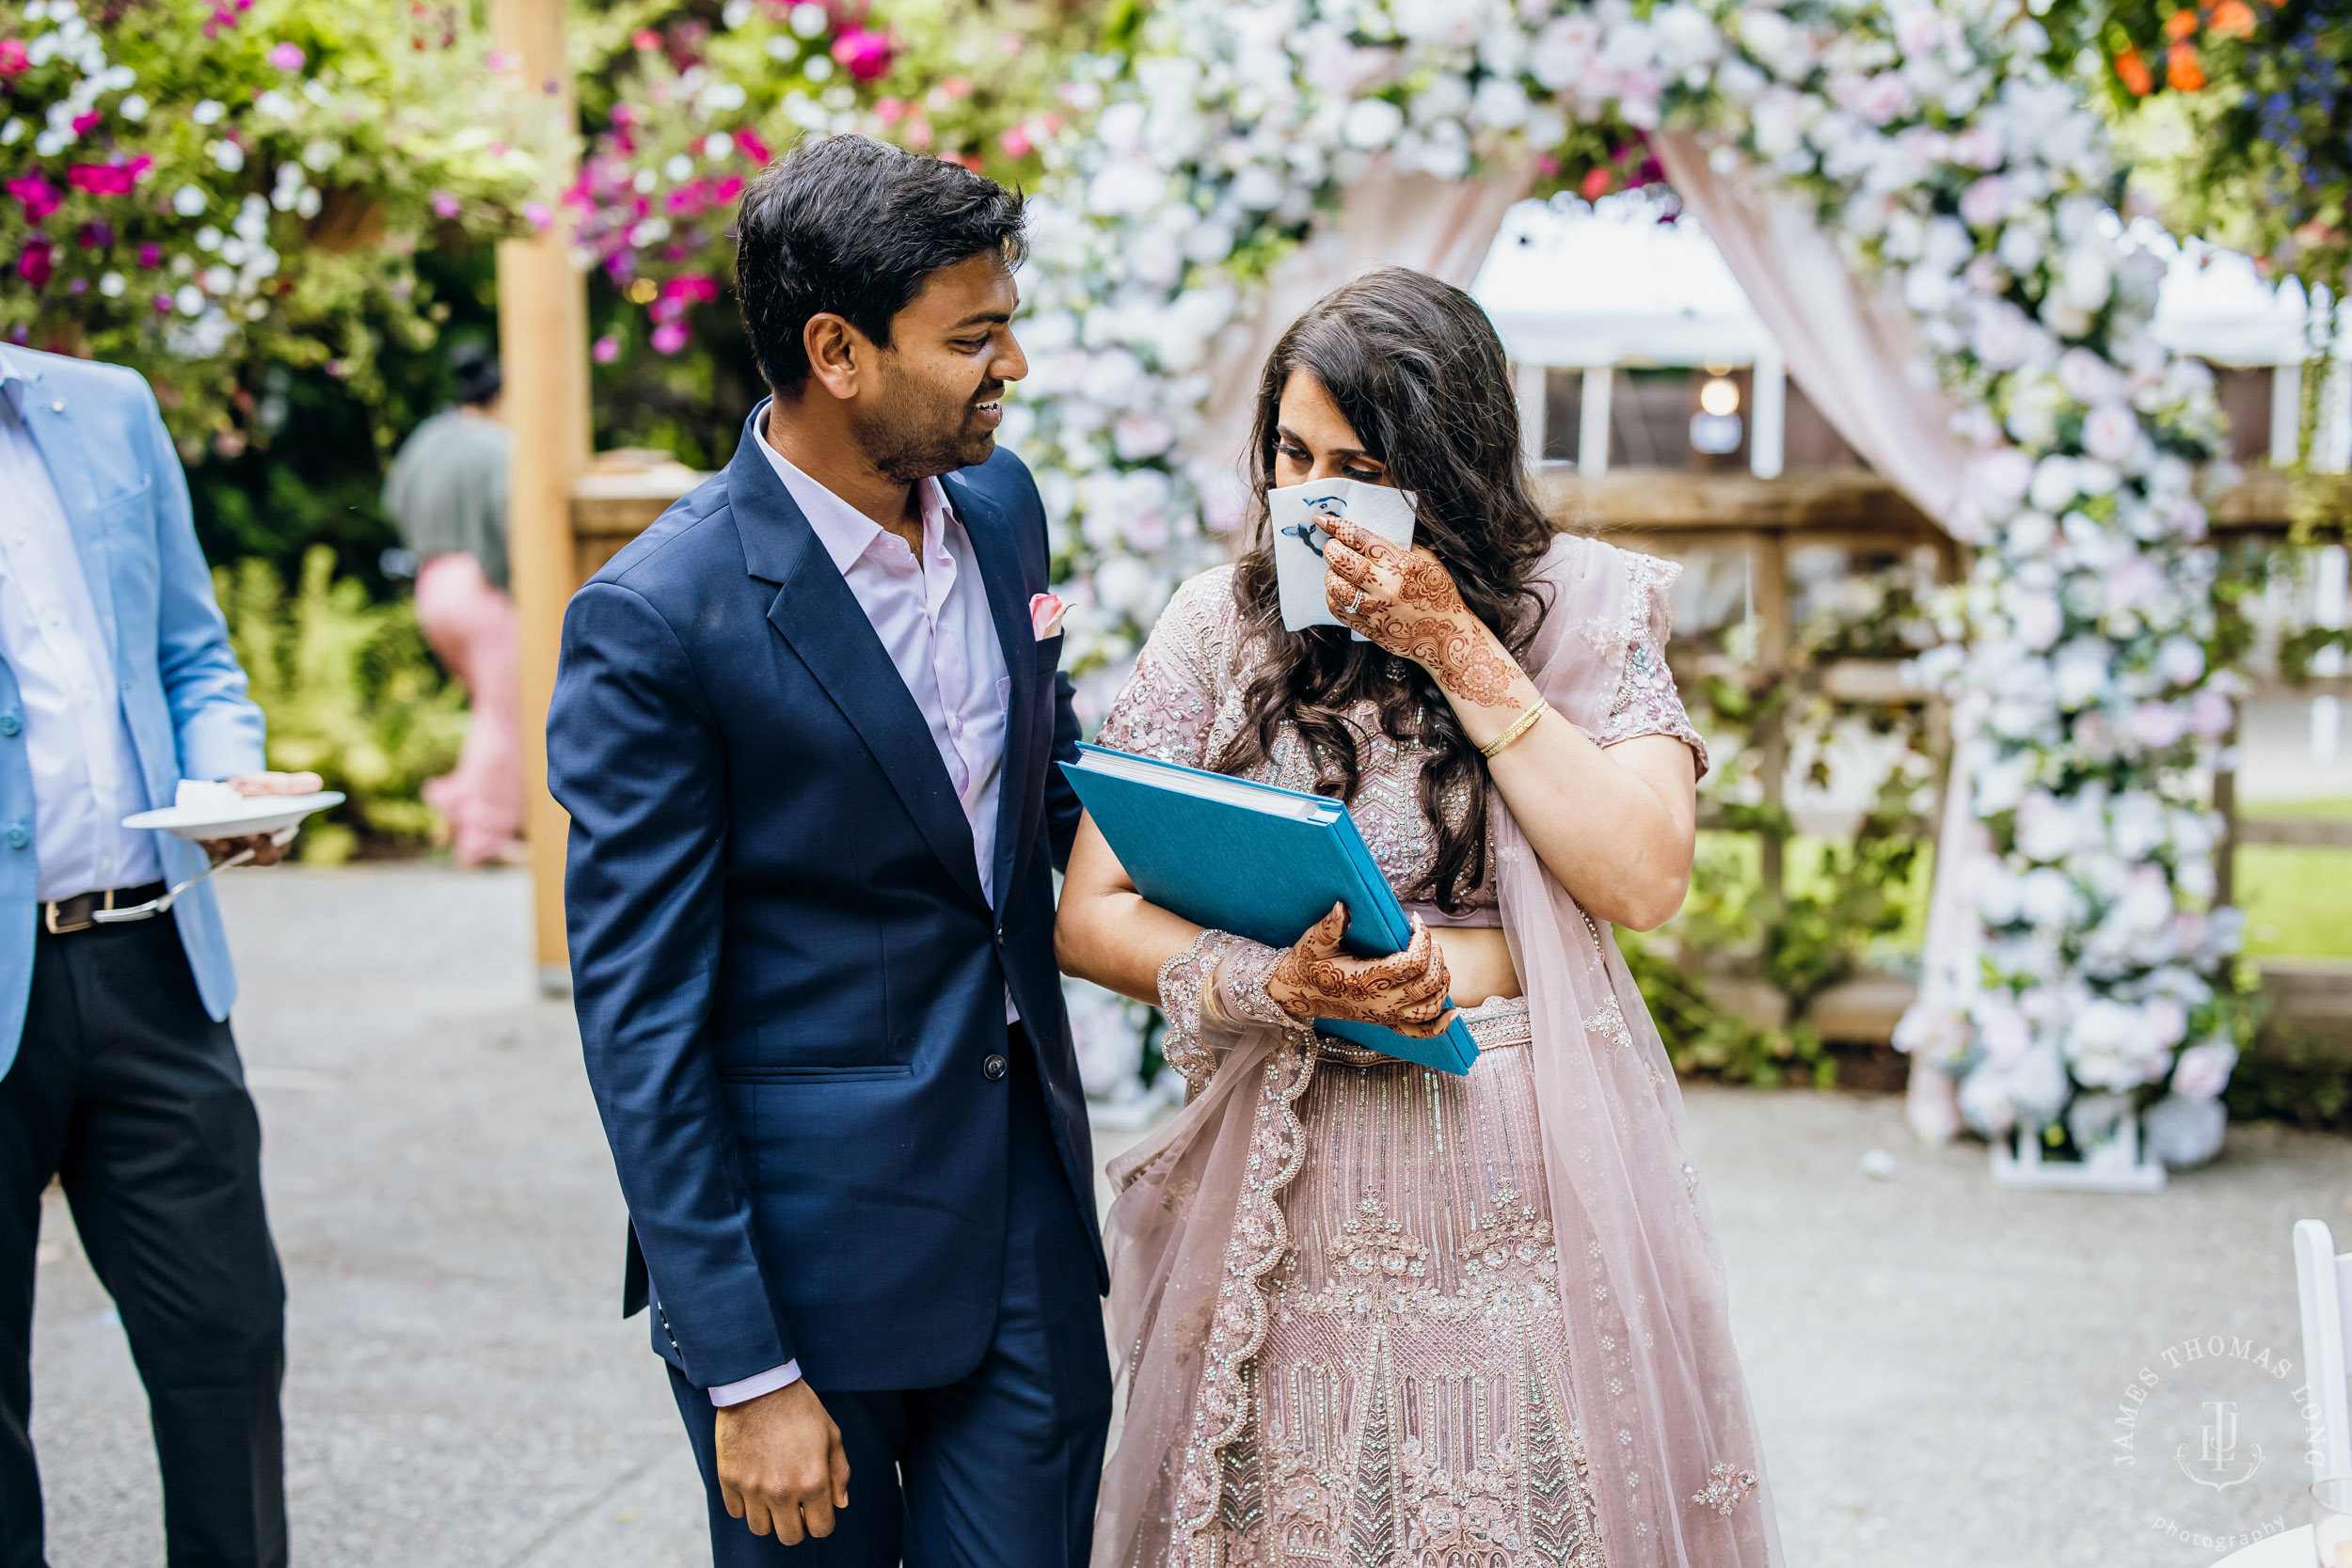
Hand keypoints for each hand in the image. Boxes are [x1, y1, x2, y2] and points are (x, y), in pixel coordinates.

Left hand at [196, 772, 325, 866]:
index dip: (276, 842)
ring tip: (223, 830)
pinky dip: (211, 842)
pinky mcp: (215, 850)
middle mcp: (259, 851)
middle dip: (255, 846)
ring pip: (235, 855)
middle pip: (261, 856)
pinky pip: (214, 851)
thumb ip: (291, 785)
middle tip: (248, 833)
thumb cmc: (254, 791)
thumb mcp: (271, 784)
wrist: (224, 792)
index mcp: (279, 837)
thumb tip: (316, 782)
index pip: (280, 846)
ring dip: (230, 843)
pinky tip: (207, 832)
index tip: (270, 830)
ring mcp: (237, 853)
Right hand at [714, 1379, 851, 1543]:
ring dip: (769, 1517)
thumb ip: (839, 1473)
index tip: (816, 1510)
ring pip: (760, 1528)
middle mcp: (782, 1491)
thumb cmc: (799, 1408)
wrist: (759, 1385)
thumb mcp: (831, 1434)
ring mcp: (752, 1488)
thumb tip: (840, 1503)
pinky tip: (753, 1484)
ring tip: (773, 1494)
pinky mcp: (729, 1480)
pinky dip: (745, 1504)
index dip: (821, 1521)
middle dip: (797, 1525)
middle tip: (795, 1505)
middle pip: (789, 1537)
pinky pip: (736, 1511)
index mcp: (812, 1482)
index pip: (821, 1528)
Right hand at [1266, 902, 1456, 1038]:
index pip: (1412, 962)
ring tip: (1436, 959)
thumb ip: (1330, 926)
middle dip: (1435, 955)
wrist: (1295, 994)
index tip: (1415, 920)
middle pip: (1427, 983)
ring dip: (1442, 982)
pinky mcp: (1385, 1022)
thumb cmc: (1306, 964)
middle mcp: (1380, 1002)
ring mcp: (1385, 1015)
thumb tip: (1344, 907)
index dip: (1422, 939)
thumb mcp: (1314, 942)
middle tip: (1425, 937)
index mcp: (1366, 980)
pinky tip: (1453, 1013)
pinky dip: (1441, 1026)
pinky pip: (1420, 1032)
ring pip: (1430, 1005)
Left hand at [1320, 516, 1520, 708]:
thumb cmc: (1439, 595)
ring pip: (1334, 585)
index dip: (1337, 525)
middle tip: (1333, 548)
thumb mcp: (1428, 561)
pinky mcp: (1368, 629)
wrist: (1447, 637)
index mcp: (1401, 565)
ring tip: (1339, 571)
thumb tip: (1366, 533)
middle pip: (1341, 560)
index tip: (1321, 519)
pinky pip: (1336, 608)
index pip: (1360, 538)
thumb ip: (1399, 546)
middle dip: (1331, 549)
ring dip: (1331, 574)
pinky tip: (1341, 591)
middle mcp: (1385, 587)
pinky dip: (1333, 596)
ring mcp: (1375, 610)